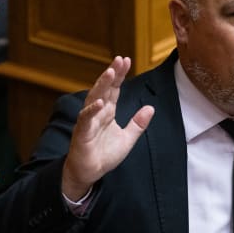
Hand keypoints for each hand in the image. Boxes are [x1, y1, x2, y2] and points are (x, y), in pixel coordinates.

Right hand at [62, 56, 154, 199]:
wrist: (90, 172)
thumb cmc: (104, 154)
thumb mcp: (128, 139)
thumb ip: (138, 124)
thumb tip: (150, 108)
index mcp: (108, 112)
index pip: (115, 89)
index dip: (120, 75)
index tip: (126, 60)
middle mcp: (97, 112)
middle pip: (105, 89)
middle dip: (113, 74)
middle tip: (120, 60)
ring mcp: (88, 121)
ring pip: (94, 98)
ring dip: (102, 85)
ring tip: (110, 73)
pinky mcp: (82, 132)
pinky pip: (86, 118)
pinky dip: (92, 110)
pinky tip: (99, 101)